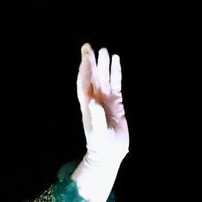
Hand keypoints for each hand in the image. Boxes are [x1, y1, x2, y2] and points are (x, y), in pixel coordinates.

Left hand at [72, 44, 128, 201]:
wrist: (109, 155)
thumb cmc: (101, 146)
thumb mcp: (98, 133)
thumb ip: (96, 118)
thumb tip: (93, 102)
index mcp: (88, 106)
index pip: (84, 83)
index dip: (85, 69)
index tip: (85, 55)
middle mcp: (96, 100)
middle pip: (93, 77)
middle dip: (91, 62)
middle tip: (88, 46)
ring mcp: (106, 101)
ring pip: (105, 79)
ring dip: (104, 66)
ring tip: (105, 51)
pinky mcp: (116, 105)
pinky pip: (116, 85)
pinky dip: (116, 74)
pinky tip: (117, 63)